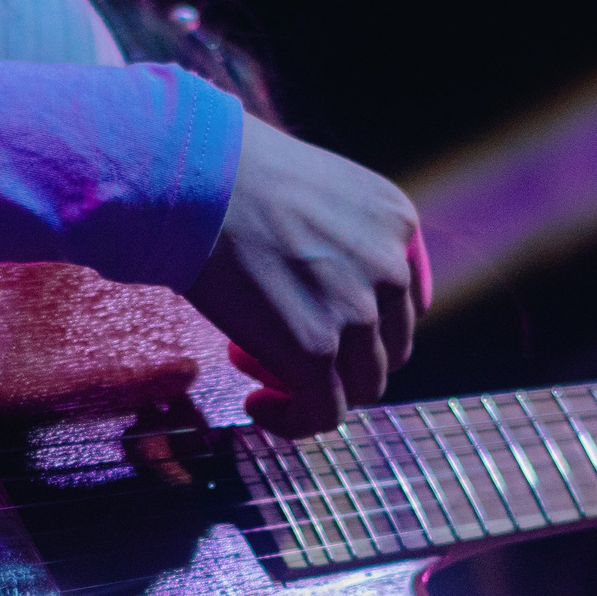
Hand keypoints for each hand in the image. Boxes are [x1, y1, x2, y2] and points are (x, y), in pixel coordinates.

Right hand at [187, 113, 427, 437]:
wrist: (192, 176)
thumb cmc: (231, 174)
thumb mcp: (319, 187)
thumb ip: (342, 235)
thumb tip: (323, 285)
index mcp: (397, 222)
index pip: (404, 301)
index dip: (360, 322)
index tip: (315, 320)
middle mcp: (391, 269)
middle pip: (386, 348)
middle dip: (337, 357)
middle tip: (274, 342)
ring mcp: (358, 314)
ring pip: (360, 387)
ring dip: (311, 386)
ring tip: (251, 363)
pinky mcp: (316, 351)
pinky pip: (323, 414)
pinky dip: (294, 421)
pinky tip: (256, 405)